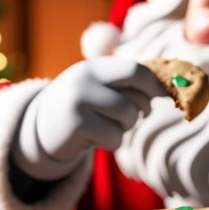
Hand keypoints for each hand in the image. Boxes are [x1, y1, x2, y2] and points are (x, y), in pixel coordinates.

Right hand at [32, 57, 166, 158]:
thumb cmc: (82, 108)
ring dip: (124, 128)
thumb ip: (128, 84)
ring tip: (105, 126)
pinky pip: (115, 138)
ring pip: (128, 118)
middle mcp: (86, 78)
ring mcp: (79, 100)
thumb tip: (169, 88)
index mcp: (96, 67)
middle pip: (137, 97)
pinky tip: (93, 138)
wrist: (40, 129)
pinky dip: (111, 142)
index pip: (136, 71)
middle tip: (127, 117)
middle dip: (141, 111)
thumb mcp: (100, 88)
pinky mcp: (76, 124)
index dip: (156, 86)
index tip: (166, 96)